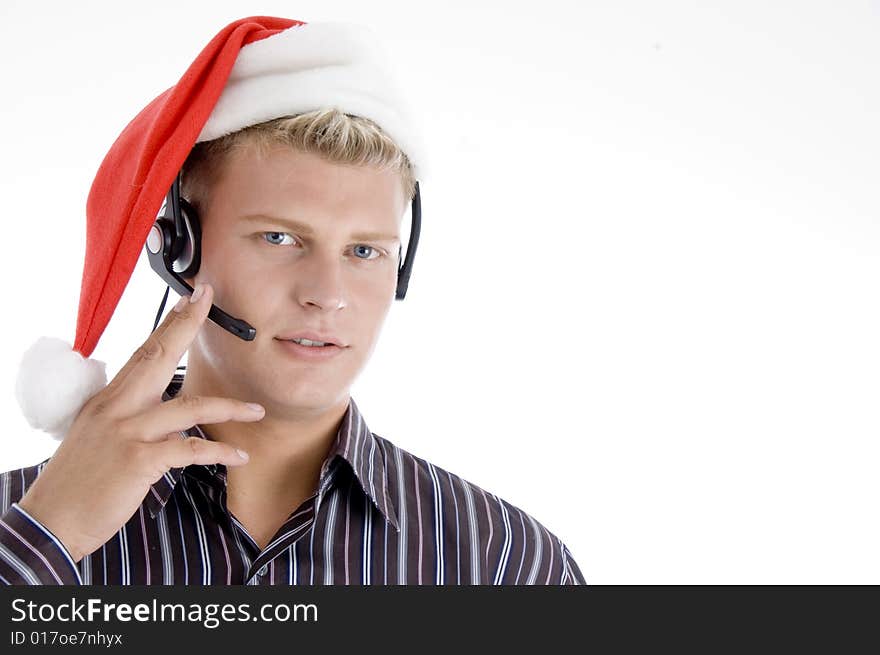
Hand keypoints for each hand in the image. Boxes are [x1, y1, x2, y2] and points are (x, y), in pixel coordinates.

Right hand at [17, 283, 262, 562]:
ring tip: (257, 411)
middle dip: (185, 326)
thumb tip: (170, 417)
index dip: (168, 325)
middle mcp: (116, 409)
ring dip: (229, 408)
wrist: (52, 521)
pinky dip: (219, 452)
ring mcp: (127, 433)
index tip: (189, 299)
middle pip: (157, 357)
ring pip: (188, 408)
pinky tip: (239, 456)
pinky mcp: (138, 461)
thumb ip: (134, 421)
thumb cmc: (78, 482)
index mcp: (108, 401)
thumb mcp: (100, 439)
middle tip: (208, 300)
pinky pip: (190, 450)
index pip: (142, 354)